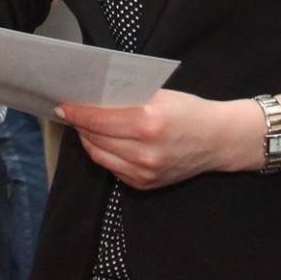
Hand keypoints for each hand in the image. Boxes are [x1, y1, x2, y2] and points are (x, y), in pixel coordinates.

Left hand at [57, 90, 256, 190]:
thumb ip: (126, 97)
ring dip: (88, 140)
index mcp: (148, 122)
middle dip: (79, 124)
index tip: (62, 105)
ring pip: (100, 155)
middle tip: (70, 113)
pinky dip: (104, 153)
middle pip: (95, 138)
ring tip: (83, 126)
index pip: (99, 118)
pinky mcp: (144, 185)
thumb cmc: (188, 111)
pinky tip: (103, 141)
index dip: (77, 112)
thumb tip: (92, 96)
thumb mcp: (159, 95)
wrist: (218, 140)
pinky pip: (112, 168)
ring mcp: (144, 172)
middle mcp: (145, 151)